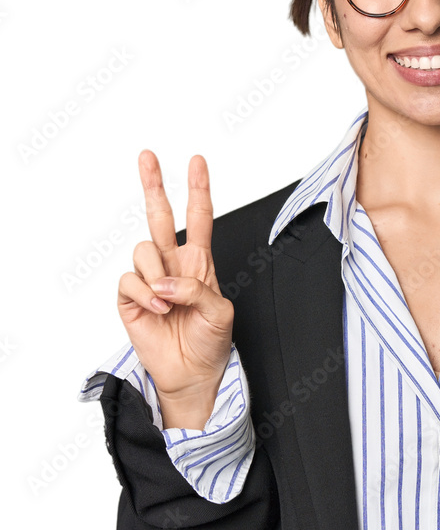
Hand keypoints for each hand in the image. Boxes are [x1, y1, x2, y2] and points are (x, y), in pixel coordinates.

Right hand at [117, 151, 233, 423]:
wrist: (193, 373)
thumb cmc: (211, 341)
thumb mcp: (220, 311)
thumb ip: (197, 289)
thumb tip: (166, 283)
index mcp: (199, 262)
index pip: (199, 217)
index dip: (198, 189)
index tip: (197, 162)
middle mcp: (172, 265)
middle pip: (160, 216)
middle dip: (154, 184)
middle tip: (148, 156)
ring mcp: (150, 280)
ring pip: (143, 250)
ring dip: (157, 275)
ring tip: (170, 303)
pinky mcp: (130, 299)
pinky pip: (130, 280)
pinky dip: (145, 294)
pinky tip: (158, 309)